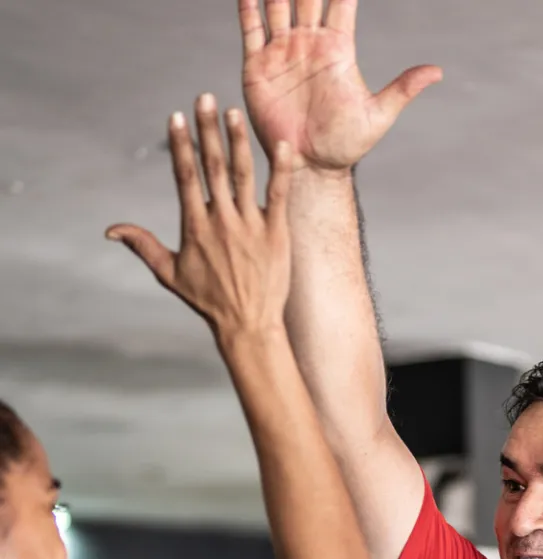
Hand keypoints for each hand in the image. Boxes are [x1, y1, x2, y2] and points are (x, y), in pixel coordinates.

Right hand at [106, 96, 291, 343]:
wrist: (249, 325)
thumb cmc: (209, 301)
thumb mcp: (170, 274)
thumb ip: (142, 245)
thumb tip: (110, 231)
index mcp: (196, 226)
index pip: (185, 176)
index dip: (181, 144)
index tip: (177, 116)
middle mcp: (222, 221)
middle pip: (213, 167)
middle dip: (208, 130)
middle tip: (204, 97)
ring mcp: (250, 226)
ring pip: (244, 174)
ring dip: (238, 141)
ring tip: (234, 113)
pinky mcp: (277, 233)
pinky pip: (280, 194)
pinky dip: (281, 168)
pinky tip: (282, 143)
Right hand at [239, 0, 441, 171]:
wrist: (309, 167)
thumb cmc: (345, 146)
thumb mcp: (378, 116)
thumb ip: (403, 89)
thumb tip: (438, 72)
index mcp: (337, 48)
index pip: (341, 1)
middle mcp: (309, 43)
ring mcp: (282, 51)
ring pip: (277, 4)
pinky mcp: (257, 66)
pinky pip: (251, 28)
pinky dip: (248, 6)